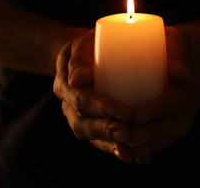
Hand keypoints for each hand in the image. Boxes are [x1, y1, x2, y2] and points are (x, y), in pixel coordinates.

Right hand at [53, 29, 134, 162]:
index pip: (80, 101)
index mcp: (65, 84)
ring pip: (91, 137)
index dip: (102, 109)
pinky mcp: (91, 124)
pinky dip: (115, 149)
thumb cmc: (90, 45)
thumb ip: (80, 55)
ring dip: (112, 145)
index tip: (127, 113)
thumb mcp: (84, 43)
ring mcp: (79, 117)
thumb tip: (78, 79)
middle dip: (108, 132)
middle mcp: (69, 105)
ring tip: (133, 152)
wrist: (87, 56)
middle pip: (83, 124)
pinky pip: (100, 142)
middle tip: (131, 134)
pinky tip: (135, 156)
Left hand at [129, 25, 199, 163]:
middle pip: (179, 121)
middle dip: (154, 132)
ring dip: (154, 143)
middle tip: (131, 138)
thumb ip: (172, 47)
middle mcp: (194, 97)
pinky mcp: (179, 117)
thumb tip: (177, 72)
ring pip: (175, 132)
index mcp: (193, 76)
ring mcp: (188, 110)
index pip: (180, 97)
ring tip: (133, 149)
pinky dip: (157, 146)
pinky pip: (172, 136)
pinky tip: (140, 154)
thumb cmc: (167, 41)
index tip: (137, 116)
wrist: (180, 52)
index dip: (160, 109)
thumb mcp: (170, 36)